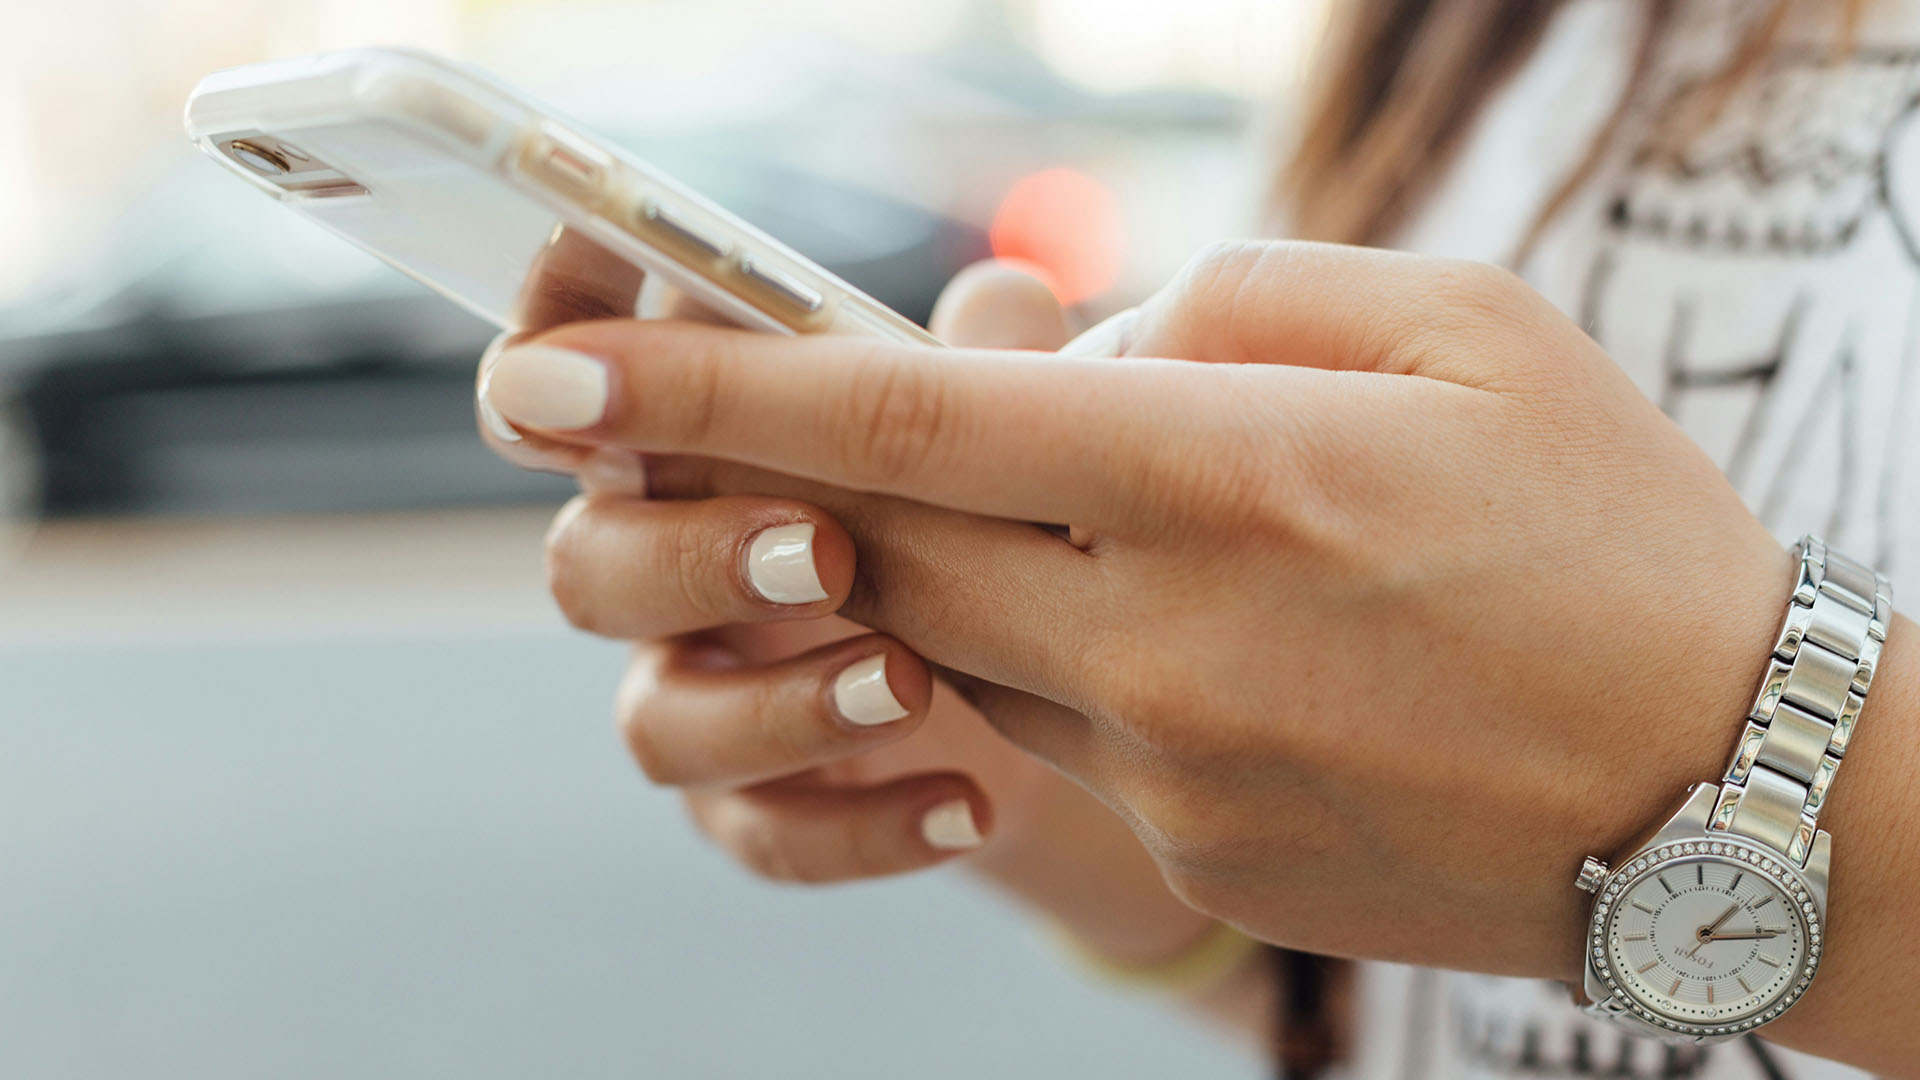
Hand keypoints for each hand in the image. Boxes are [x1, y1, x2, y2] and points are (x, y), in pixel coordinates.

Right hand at [478, 254, 1216, 967]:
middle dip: (690, 556)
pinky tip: (968, 804)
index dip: (544, 362)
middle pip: (588, 565)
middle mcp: (667, 566)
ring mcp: (702, 694)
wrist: (1055, 690)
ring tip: (911, 684)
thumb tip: (1006, 296)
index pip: (567, 391)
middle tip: (825, 550)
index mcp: (691, 445)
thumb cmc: (987, 509)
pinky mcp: (756, 805)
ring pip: (658, 722)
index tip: (580, 358)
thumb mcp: (1002, 427)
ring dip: (775, 705)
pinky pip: (764, 834)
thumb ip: (988, 361)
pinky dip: (861, 826)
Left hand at [479, 240, 1793, 983]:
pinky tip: (1183, 624)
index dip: (702, 390)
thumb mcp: (1462, 329)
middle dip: (774, 482)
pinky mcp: (1190, 851)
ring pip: (954, 643)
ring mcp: (1169, 769)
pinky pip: (1054, 731)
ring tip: (1079, 508)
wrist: (1733, 794)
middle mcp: (1168, 636)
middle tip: (728, 425)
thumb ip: (1235, 302)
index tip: (548, 376)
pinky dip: (1058, 652)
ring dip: (948, 560)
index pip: (899, 420)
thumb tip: (1078, 341)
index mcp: (1232, 474)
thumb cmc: (1617, 528)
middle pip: (878, 545)